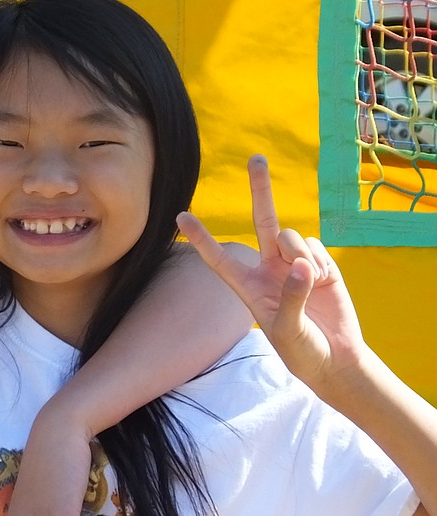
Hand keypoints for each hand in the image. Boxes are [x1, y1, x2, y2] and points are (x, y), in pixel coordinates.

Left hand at [176, 155, 363, 389]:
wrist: (335, 359)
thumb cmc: (302, 350)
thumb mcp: (288, 330)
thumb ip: (291, 297)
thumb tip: (301, 265)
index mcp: (247, 286)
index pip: (218, 258)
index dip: (201, 238)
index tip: (180, 216)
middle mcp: (268, 268)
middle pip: (261, 221)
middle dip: (261, 188)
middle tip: (256, 157)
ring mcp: (295, 263)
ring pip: (291, 237)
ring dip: (298, 254)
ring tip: (307, 282)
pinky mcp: (321, 264)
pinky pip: (317, 248)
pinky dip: (321, 265)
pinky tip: (323, 284)